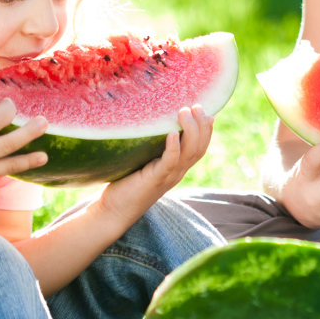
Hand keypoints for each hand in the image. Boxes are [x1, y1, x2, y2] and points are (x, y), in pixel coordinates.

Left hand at [99, 105, 212, 225]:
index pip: (200, 148)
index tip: (207, 111)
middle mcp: (177, 172)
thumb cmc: (125, 183)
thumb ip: (152, 147)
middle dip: (202, 126)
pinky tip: (172, 133)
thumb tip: (152, 123)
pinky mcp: (154, 180)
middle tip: (196, 106)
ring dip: (191, 130)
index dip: (207, 130)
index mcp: (178, 168)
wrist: (112, 212)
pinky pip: (170, 163)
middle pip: (199, 148)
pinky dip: (174, 147)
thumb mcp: (144, 160)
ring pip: (189, 153)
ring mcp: (168, 177)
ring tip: (185, 111)